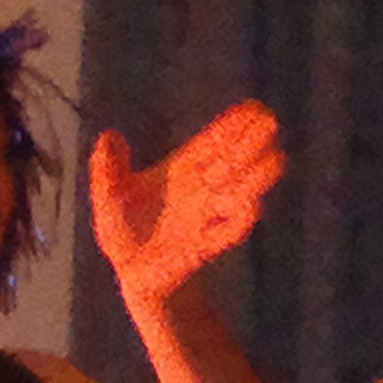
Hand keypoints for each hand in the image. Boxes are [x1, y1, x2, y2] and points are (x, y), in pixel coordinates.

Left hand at [91, 100, 284, 306]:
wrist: (133, 273)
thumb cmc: (123, 230)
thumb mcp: (109, 195)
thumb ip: (106, 168)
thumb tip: (109, 134)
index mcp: (181, 171)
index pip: (210, 144)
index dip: (230, 127)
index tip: (252, 108)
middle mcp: (200, 191)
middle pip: (229, 163)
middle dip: (249, 144)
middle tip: (271, 122)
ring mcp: (205, 218)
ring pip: (236, 194)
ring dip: (255, 178)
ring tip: (276, 161)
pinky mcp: (204, 246)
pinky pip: (226, 232)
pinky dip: (239, 221)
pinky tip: (253, 207)